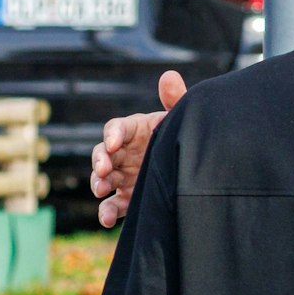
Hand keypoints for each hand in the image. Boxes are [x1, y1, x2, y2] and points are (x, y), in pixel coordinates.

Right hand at [90, 71, 185, 227]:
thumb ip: (176, 101)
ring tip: (100, 190)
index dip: (113, 134)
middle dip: (100, 160)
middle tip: (103, 168)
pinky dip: (106, 212)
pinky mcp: (128, 199)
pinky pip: (112, 205)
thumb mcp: (181, 121)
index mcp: (135, 131)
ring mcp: (124, 176)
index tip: (115, 142)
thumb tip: (169, 75)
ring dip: (98, 183)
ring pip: (102, 179)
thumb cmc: (183, 138)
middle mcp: (124, 153)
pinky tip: (106, 219)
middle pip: (103, 153)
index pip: (117, 128)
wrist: (196, 172)